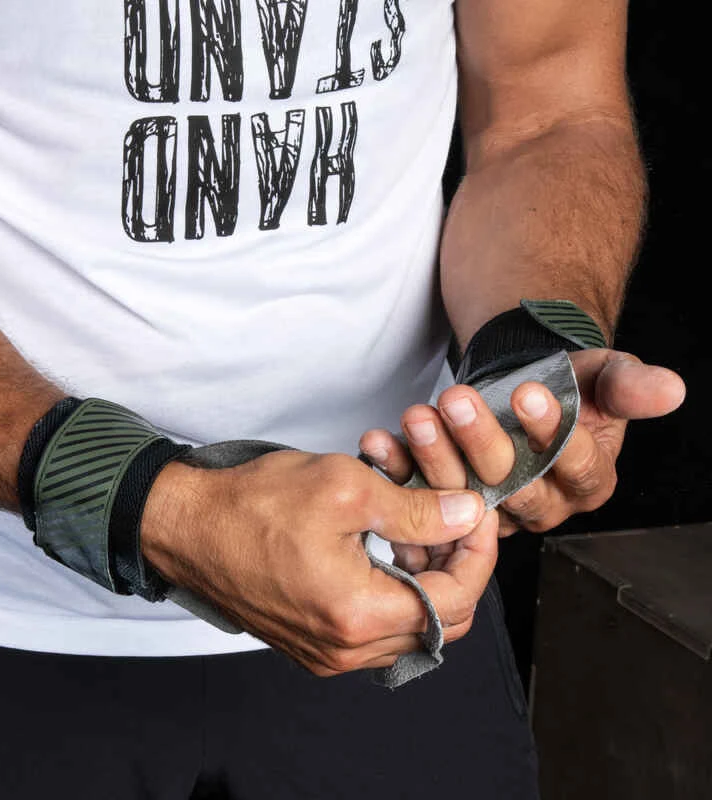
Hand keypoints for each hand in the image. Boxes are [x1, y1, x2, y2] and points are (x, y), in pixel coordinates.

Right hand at [140, 450, 496, 675]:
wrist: (187, 527)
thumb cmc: (253, 505)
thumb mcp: (345, 488)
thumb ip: (416, 510)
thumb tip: (465, 515)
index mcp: (357, 615)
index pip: (454, 600)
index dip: (476, 553)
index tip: (475, 513)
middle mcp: (344, 649)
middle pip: (438, 623)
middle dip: (455, 568)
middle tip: (450, 521)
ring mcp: (325, 652)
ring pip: (407, 626)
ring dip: (423, 579)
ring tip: (413, 529)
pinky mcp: (310, 642)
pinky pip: (374, 628)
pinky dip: (392, 591)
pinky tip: (380, 549)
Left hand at [359, 350, 684, 569]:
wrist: (519, 383)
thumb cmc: (566, 381)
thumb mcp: (602, 375)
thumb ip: (628, 386)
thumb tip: (671, 389)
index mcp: (586, 482)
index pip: (573, 465)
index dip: (552, 432)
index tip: (531, 392)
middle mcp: (540, 504)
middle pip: (513, 484)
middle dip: (482, 441)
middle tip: (458, 401)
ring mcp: (490, 508)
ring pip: (462, 493)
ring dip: (434, 457)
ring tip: (416, 417)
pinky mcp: (448, 504)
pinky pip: (421, 491)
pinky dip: (398, 465)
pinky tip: (378, 442)